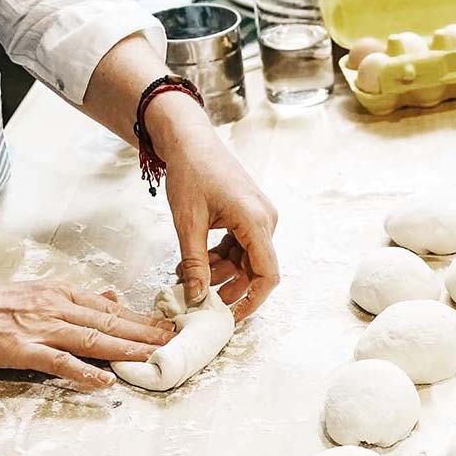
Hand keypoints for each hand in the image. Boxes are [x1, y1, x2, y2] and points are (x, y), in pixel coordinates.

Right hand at [0, 278, 174, 389]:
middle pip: (110, 324)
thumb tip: (112, 297)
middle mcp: (57, 308)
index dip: (143, 319)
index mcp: (62, 295)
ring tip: (154, 358)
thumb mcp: (40, 291)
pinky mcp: (21, 350)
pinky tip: (105, 382)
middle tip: (176, 343)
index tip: (169, 327)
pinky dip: (84, 373)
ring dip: (127, 350)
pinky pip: (58, 362)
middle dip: (147, 334)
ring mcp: (40, 329)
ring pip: (93, 340)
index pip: (112, 309)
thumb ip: (77, 298)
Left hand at [151, 100, 279, 320]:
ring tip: (189, 275)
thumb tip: (197, 297)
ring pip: (246, 258)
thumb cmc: (190, 173)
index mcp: (256, 221)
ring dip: (221, 271)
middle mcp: (265, 220)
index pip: (267, 273)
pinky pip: (241, 245)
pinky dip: (221, 256)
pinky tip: (197, 259)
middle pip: (256, 268)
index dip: (253, 300)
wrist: (189, 139)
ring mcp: (259, 217)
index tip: (233, 316)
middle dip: (229, 284)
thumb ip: (194, 263)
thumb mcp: (188, 223)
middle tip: (200, 294)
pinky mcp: (249, 214)